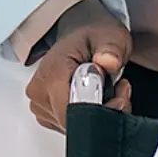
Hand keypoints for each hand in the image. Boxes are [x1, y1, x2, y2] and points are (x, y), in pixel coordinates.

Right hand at [26, 0, 132, 132]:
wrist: (80, 30)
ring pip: (72, 126)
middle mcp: (40, 90)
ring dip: (97, 116)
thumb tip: (108, 61)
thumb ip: (111, 49)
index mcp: (52, 72)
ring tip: (108, 90)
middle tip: (118, 90)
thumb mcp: (111, 35)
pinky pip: (67, 125)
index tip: (118, 94)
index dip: (101, 110)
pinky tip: (94, 99)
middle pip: (73, 123)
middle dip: (103, 113)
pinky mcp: (44, 111)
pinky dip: (86, 117)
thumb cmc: (93, 34)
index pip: (72, 113)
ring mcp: (39, 103)